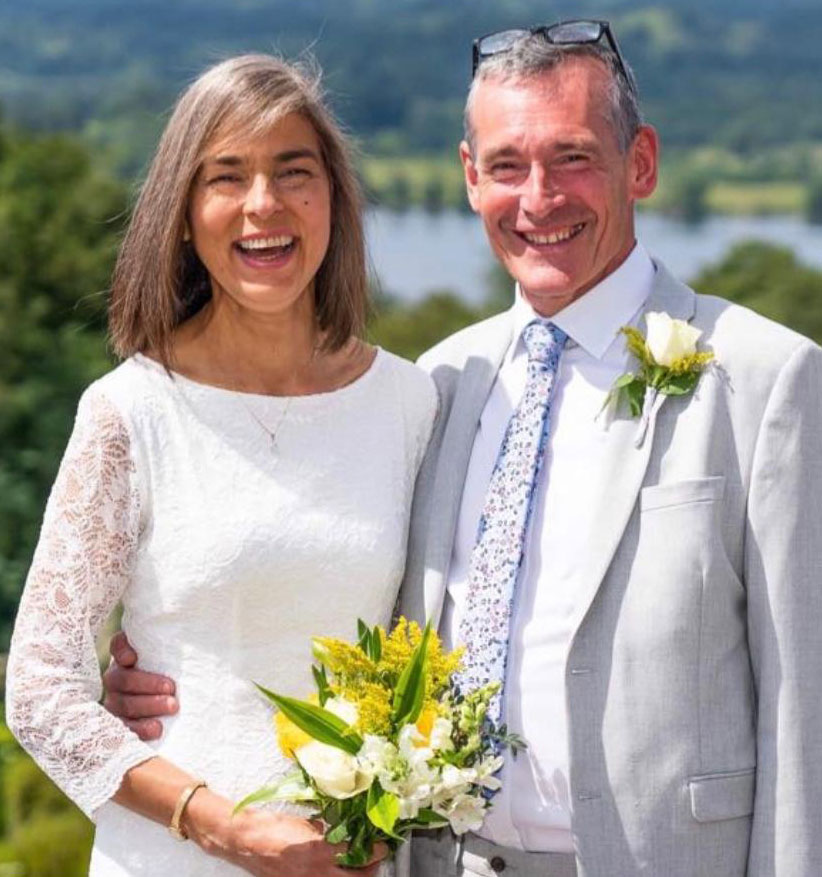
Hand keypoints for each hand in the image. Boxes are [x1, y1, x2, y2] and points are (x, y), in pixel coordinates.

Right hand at [102, 631, 177, 739]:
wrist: (174, 702)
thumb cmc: (178, 670)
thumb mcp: (178, 655)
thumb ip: (180, 644)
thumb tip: (205, 629)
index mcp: (127, 655)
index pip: (118, 645)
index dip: (121, 649)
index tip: (133, 658)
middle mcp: (116, 676)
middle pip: (122, 679)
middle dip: (147, 683)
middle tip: (171, 688)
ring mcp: (115, 701)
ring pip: (123, 704)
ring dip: (148, 706)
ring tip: (172, 707)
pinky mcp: (120, 723)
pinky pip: (124, 728)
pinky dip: (140, 728)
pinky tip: (157, 729)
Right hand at [202, 806, 387, 876]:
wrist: (247, 842)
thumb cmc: (274, 827)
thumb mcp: (307, 824)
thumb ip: (326, 831)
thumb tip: (340, 832)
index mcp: (322, 852)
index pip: (359, 855)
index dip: (375, 851)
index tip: (381, 845)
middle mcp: (318, 874)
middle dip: (369, 871)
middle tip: (374, 859)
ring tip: (357, 868)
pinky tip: (332, 871)